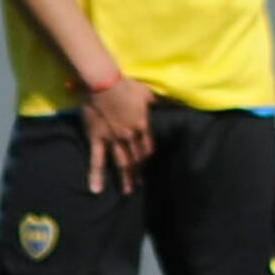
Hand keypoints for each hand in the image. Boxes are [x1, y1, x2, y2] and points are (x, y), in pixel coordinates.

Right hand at [80, 76, 153, 194]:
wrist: (103, 83)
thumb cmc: (125, 85)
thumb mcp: (147, 93)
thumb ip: (160, 102)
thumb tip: (178, 104)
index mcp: (142, 126)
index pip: (147, 147)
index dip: (147, 157)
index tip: (147, 164)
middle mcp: (130, 136)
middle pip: (136, 158)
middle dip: (139, 172)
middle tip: (140, 184)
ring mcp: (114, 140)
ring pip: (122, 163)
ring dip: (126, 178)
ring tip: (128, 191)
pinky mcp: (98, 139)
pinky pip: (97, 160)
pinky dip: (96, 175)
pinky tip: (96, 189)